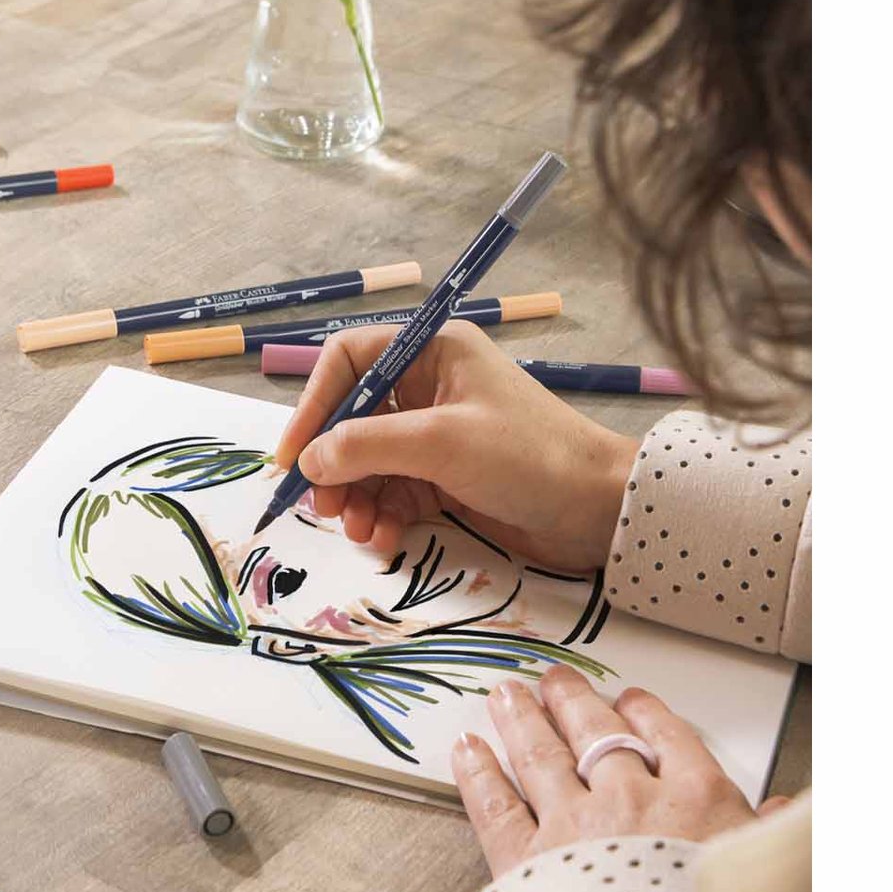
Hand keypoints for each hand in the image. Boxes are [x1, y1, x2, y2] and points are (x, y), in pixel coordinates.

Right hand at [272, 322, 640, 571]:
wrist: (598, 510)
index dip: (315, 404)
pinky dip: (381, 516)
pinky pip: (393, 493)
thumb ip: (366, 446)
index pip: (348, 361)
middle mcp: (429, 387)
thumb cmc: (528, 456)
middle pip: (352, 419)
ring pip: (368, 462)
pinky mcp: (446, 479)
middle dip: (334, 463)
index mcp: (431, 352)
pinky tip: (383, 539)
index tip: (294, 455)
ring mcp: (436, 435)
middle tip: (324, 505)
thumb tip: (309, 460)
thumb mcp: (440, 443)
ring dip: (355, 497)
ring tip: (360, 530)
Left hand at [454, 666, 787, 877]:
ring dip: (521, 720)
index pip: (667, 737)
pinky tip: (468, 749)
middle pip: (595, 733)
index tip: (629, 699)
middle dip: (572, 701)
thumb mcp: (764, 879)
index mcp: (697, 801)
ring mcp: (574, 825)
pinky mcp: (526, 861)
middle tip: (553, 681)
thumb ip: (770, 840)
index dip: (644, 713)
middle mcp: (632, 800)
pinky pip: (494, 804)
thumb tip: (789, 815)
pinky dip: (478, 773)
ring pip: (541, 754)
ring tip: (506, 696)